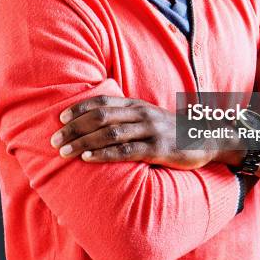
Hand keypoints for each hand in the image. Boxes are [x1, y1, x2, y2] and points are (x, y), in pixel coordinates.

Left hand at [50, 96, 215, 168]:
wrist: (205, 139)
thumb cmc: (169, 131)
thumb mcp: (147, 118)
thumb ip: (125, 118)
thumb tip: (94, 125)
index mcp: (136, 104)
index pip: (103, 101)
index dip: (80, 108)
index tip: (60, 118)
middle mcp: (141, 113)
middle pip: (101, 117)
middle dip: (75, 128)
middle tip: (54, 139)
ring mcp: (151, 130)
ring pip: (110, 133)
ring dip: (84, 141)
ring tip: (65, 150)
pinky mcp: (158, 149)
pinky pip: (127, 150)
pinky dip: (105, 154)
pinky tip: (89, 158)